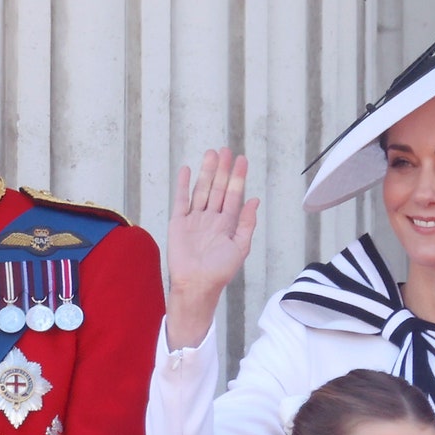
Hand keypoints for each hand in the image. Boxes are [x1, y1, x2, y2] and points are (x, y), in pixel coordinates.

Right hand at [162, 149, 259, 348]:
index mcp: (228, 224)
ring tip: (211, 154)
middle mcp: (212, 218)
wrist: (197, 284)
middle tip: (226, 150)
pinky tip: (186, 170)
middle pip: (218, 188)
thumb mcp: (240, 248)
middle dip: (223, 170)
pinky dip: (183, 185)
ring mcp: (195, 219)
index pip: (234, 195)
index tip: (242, 160)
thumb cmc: (220, 271)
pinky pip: (182, 200)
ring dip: (206, 172)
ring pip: (202, 190)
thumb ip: (247, 224)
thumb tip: (254, 200)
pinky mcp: (179, 222)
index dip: (238, 177)